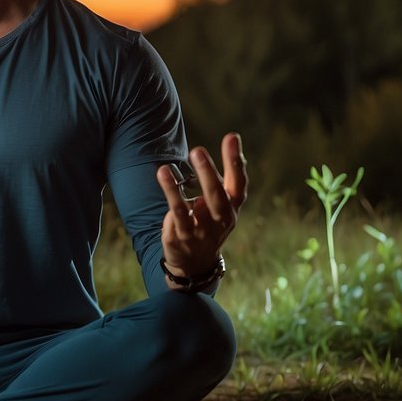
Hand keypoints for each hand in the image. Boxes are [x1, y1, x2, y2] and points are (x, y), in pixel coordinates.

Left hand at [156, 132, 247, 279]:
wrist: (195, 264)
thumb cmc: (209, 223)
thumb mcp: (221, 204)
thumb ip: (224, 178)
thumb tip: (233, 140)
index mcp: (231, 208)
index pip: (238, 184)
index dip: (235, 161)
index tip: (232, 136)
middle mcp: (220, 220)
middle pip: (217, 196)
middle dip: (209, 173)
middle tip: (198, 150)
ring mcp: (201, 232)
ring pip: (192, 208)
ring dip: (180, 187)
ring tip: (168, 167)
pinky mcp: (181, 238)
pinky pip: (176, 216)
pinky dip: (170, 196)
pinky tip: (163, 176)